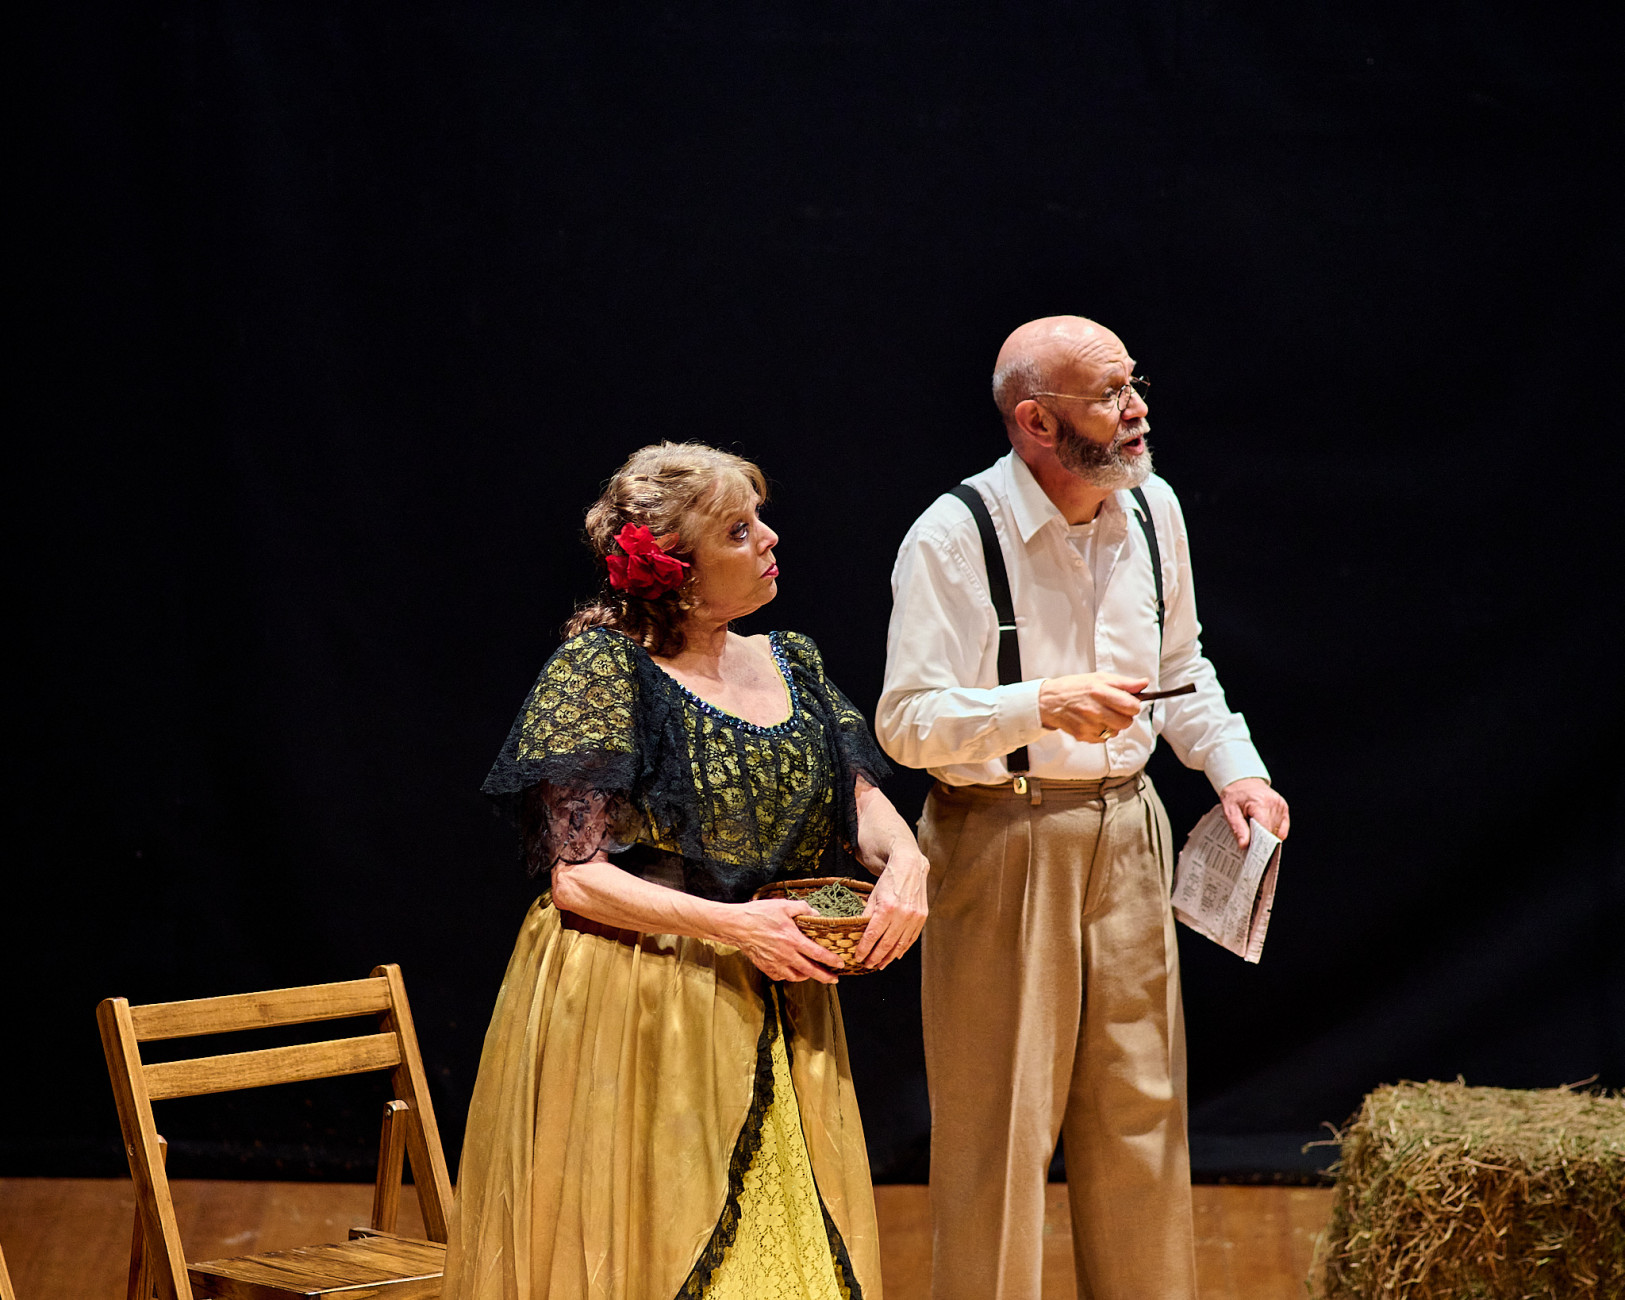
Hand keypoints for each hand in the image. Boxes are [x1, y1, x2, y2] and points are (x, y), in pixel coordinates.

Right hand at [726, 899, 845, 983]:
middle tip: (834, 979)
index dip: (831, 960)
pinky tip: (792, 970)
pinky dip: (789, 975)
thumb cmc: (759, 914)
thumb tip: (816, 914)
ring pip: (796, 977)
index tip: (840, 964)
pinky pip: (781, 976)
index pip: (818, 954)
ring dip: (807, 977)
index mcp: (793, 940)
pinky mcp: (766, 967)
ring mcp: (775, 963)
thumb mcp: (783, 905)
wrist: (737, 926)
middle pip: (810, 971)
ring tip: (812, 973)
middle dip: (825, 977)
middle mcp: (786, 955)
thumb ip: (802, 908)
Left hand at [854, 845, 929, 969]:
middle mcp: (902, 914)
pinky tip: (895, 955)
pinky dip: (903, 949)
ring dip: (889, 957)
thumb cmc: (889, 880)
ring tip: (880, 965)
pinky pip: (911, 938)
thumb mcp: (873, 896)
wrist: (909, 867)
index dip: (864, 949)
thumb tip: (858, 934)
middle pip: (886, 943)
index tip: (858, 958)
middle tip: (867, 965)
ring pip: (900, 944)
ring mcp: (914, 917)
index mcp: (886, 908)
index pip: (873, 935)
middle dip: (875, 957)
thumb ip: (866, 915)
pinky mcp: (922, 917)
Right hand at [1038, 673, 1148, 742]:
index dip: (1133, 705)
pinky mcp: (1083, 735)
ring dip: (1113, 725)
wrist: (1049, 701)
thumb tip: (1144, 683)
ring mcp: (1089, 725)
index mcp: (1100, 692)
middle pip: (1126, 722)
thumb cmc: (1074, 687)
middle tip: (1115, 709)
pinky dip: (1102, 732)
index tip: (1128, 703)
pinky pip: (1104, 739)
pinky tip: (1093, 722)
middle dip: (1124, 717)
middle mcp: (1094, 710)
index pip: (1131, 706)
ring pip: (1116, 732)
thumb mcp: (1099, 678)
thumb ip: (1124, 683)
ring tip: (1101, 715)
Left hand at [1220, 777, 1289, 849]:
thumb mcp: (1230, 811)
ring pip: (1278, 831)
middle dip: (1261, 840)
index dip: (1259, 842)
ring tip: (1255, 831)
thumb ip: (1238, 829)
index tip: (1253, 851)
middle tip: (1250, 843)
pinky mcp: (1283, 807)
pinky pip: (1282, 827)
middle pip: (1272, 831)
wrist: (1242, 782)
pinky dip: (1274, 831)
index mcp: (1259, 802)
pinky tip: (1263, 829)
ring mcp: (1280, 805)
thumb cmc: (1235, 795)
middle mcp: (1273, 803)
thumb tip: (1244, 845)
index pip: (1264, 829)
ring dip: (1267, 835)